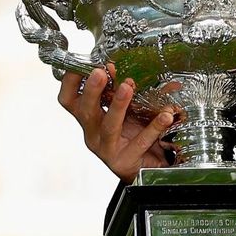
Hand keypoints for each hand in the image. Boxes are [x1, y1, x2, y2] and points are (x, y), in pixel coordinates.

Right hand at [58, 64, 182, 182]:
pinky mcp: (125, 161)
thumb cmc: (135, 137)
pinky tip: (165, 116)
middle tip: (100, 72)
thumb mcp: (129, 111)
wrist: (148, 170)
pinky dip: (153, 127)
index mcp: (90, 119)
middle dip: (92, 90)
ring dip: (118, 105)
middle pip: (84, 111)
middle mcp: (93, 134)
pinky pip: (139, 142)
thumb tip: (137, 69)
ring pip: (108, 127)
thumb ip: (128, 91)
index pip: (70, 100)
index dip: (71, 82)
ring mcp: (107, 149)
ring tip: (128, 87)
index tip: (84, 64)